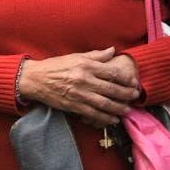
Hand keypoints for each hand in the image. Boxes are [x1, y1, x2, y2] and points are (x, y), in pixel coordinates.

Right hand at [18, 48, 139, 126]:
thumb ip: (95, 55)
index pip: (112, 72)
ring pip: (105, 104)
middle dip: (126, 94)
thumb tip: (112, 50)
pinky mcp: (74, 106)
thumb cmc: (55, 66)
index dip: (126, 79)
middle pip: (112, 89)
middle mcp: (84, 80)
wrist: (34, 79)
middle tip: (135, 96)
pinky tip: (113, 119)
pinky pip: (94, 114)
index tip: (133, 82)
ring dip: (119, 108)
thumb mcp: (75, 56)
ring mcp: (79, 94)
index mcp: (85, 66)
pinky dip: (105, 118)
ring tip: (127, 110)